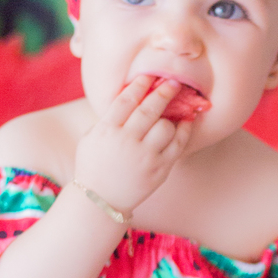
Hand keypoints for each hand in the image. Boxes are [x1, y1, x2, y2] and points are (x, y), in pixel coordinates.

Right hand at [73, 74, 193, 216]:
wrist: (99, 201)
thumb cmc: (93, 166)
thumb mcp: (91, 138)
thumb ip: (108, 119)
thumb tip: (129, 97)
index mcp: (107, 130)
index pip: (126, 100)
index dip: (139, 84)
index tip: (149, 76)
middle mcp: (127, 142)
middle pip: (149, 109)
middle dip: (163, 92)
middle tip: (173, 82)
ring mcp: (145, 157)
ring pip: (166, 127)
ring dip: (171, 117)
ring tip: (174, 112)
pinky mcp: (159, 170)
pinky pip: (178, 145)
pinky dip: (184, 131)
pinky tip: (187, 123)